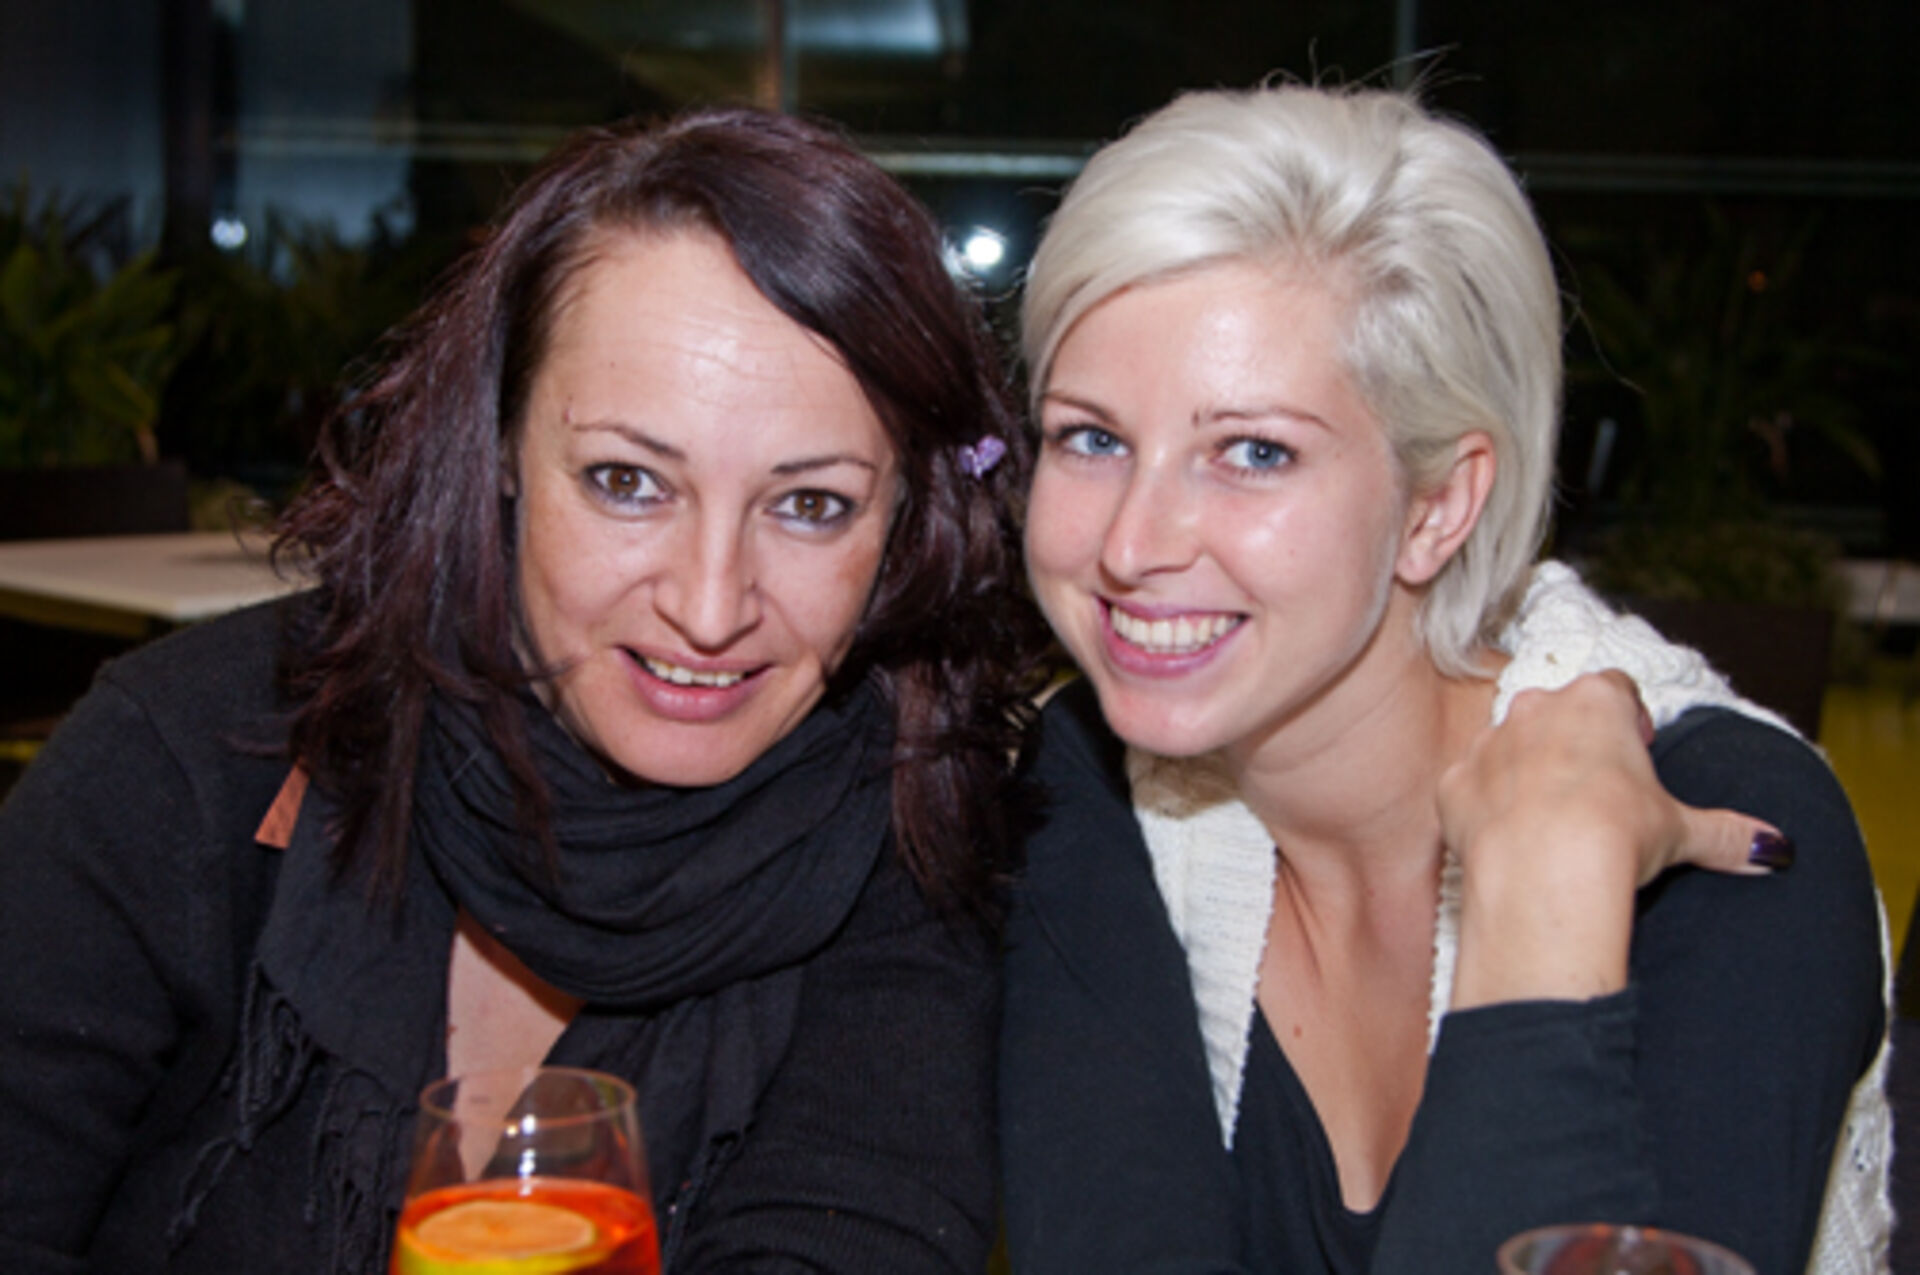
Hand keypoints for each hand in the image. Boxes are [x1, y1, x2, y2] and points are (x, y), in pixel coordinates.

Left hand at [1442, 671, 1787, 1008]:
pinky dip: (1486, 809)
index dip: (1630, 722)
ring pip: (1508, 747)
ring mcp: (1489, 743)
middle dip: (1575, 743)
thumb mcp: (1683, 832)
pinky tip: (1509, 841)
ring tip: (1551, 823)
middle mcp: (1536, 708)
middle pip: (1557, 712)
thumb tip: (1776, 850)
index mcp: (1596, 702)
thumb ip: (1728, 833)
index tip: (1638, 757)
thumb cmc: (1617, 836)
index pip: (1616, 691)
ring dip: (1526, 773)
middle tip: (1597, 792)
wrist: (1544, 869)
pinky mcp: (1453, 784)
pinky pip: (1469, 789)